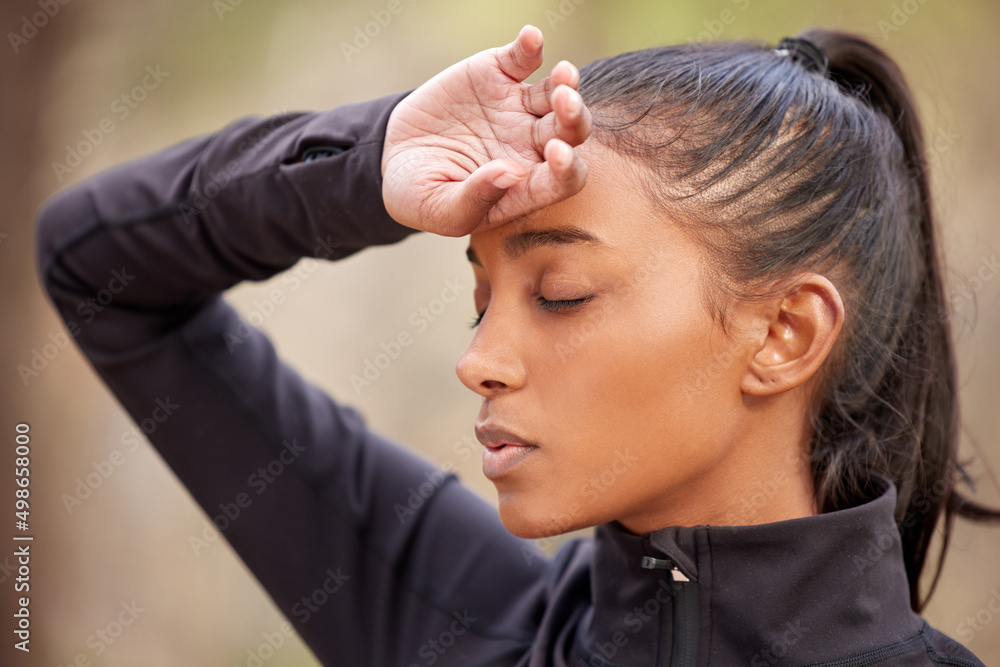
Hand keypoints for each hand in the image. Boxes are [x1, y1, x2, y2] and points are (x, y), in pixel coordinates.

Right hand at [381, 25, 591, 236]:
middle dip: (574, 119)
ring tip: (564, 74)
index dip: (567, 169)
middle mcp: (530, 147)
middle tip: (566, 105)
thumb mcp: (439, 210)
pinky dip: (529, 46)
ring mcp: (517, 110)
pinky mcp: (498, 77)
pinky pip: (522, 59)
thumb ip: (475, 200)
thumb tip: (512, 174)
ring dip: (566, 84)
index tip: (557, 155)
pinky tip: (531, 37)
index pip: (563, 180)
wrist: (393, 156)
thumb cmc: (421, 194)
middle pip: (570, 133)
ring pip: (557, 94)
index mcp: (525, 186)